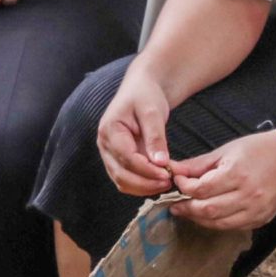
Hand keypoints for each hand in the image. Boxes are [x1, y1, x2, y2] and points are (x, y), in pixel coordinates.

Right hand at [95, 66, 175, 196]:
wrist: (141, 88)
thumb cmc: (145, 95)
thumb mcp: (152, 112)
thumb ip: (155, 137)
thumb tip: (161, 163)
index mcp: (109, 130)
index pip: (126, 158)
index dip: (147, 171)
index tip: (168, 174)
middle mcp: (105, 145)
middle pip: (121, 175)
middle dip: (146, 183)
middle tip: (170, 182)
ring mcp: (110, 155)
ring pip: (123, 182)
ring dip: (145, 188)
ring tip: (168, 182)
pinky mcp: (118, 160)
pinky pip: (128, 180)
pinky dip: (143, 184)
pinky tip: (161, 180)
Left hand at [168, 130, 275, 231]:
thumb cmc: (256, 150)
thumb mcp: (225, 151)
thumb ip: (197, 165)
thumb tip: (173, 170)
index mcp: (237, 174)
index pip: (202, 189)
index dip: (185, 188)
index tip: (178, 182)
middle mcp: (248, 195)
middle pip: (208, 210)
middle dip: (187, 208)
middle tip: (175, 204)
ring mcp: (256, 210)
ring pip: (218, 223)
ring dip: (199, 218)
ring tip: (188, 210)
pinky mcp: (261, 219)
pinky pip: (232, 226)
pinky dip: (217, 222)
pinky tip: (209, 214)